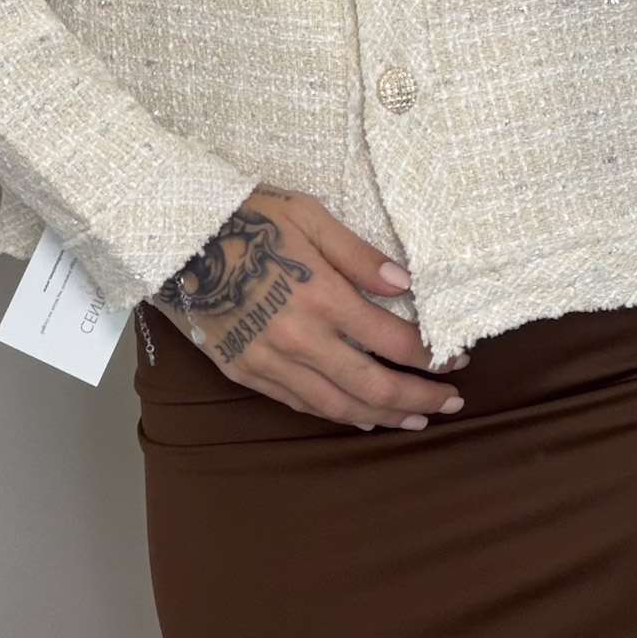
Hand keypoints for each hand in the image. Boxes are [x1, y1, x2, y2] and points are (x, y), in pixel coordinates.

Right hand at [152, 184, 468, 430]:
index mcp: (322, 296)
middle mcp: (301, 339)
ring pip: (339, 406)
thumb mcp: (309, 215)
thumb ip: (359, 254)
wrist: (178, 238)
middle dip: (420, 399)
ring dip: (383, 418)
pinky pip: (300, 405)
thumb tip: (406, 285)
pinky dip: (336, 416)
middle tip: (453, 404)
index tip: (458, 357)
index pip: (394, 341)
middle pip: (374, 386)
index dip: (432, 355)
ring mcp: (271, 361)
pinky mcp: (247, 372)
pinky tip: (359, 418)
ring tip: (416, 421)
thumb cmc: (248, 215)